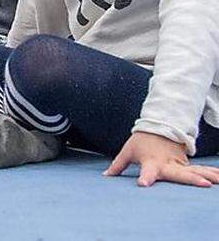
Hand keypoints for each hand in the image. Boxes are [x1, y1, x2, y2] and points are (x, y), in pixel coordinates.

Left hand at [104, 131, 218, 186]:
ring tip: (217, 182)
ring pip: (196, 171)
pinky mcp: (186, 165)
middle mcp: (168, 164)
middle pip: (180, 174)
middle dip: (192, 179)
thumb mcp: (128, 151)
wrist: (159, 127)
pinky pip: (201, 170)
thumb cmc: (141, 141)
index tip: (143, 184)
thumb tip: (105, 176)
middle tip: (204, 184)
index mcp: (151, 162)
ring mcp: (180, 164)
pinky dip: (212, 173)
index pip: (148, 171)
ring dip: (209, 176)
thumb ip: (118, 165)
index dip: (145, 177)